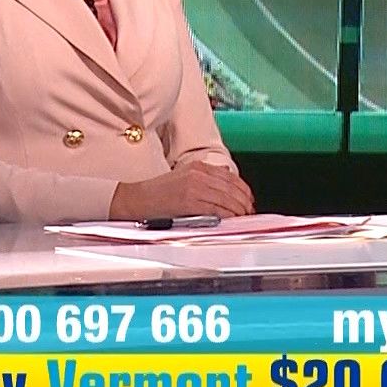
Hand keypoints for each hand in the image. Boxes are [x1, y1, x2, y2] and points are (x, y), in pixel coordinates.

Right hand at [108, 161, 254, 220]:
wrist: (137, 199)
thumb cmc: (158, 191)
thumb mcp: (184, 175)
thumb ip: (206, 174)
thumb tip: (226, 172)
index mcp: (197, 166)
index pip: (230, 175)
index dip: (243, 189)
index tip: (249, 199)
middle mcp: (198, 174)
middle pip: (231, 187)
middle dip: (244, 201)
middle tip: (249, 211)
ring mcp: (194, 187)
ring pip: (226, 199)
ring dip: (238, 210)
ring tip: (242, 217)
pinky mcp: (189, 202)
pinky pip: (216, 209)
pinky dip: (227, 216)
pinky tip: (231, 220)